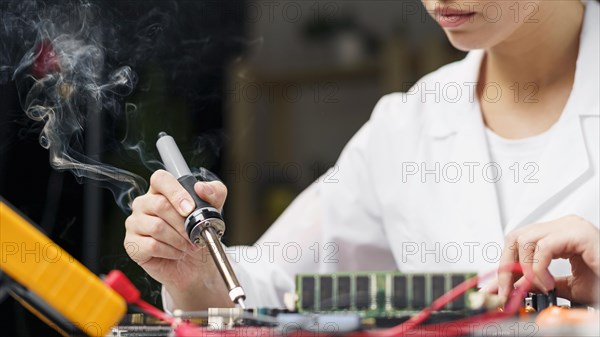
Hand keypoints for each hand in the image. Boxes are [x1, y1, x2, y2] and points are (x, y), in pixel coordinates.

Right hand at [124, 170, 228, 307]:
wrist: (196, 265)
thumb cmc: (199, 234)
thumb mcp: (213, 211)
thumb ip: (215, 193)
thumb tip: (201, 187)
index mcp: (161, 191)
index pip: (160, 179)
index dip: (176, 193)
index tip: (191, 209)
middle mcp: (144, 204)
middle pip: (160, 205)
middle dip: (183, 224)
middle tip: (195, 235)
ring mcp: (135, 223)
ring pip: (156, 227)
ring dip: (179, 240)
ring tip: (187, 246)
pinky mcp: (132, 244)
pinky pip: (151, 245)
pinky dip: (170, 251)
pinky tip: (176, 253)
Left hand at [498, 215, 599, 304]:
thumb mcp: (563, 286)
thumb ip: (537, 282)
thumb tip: (513, 285)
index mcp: (559, 235)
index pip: (519, 242)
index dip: (504, 265)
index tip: (497, 288)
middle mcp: (563, 226)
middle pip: (516, 236)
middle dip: (507, 266)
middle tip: (508, 290)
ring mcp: (572, 227)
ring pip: (525, 239)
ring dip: (525, 268)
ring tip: (540, 286)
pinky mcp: (580, 234)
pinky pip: (543, 246)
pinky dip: (538, 268)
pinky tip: (549, 283)